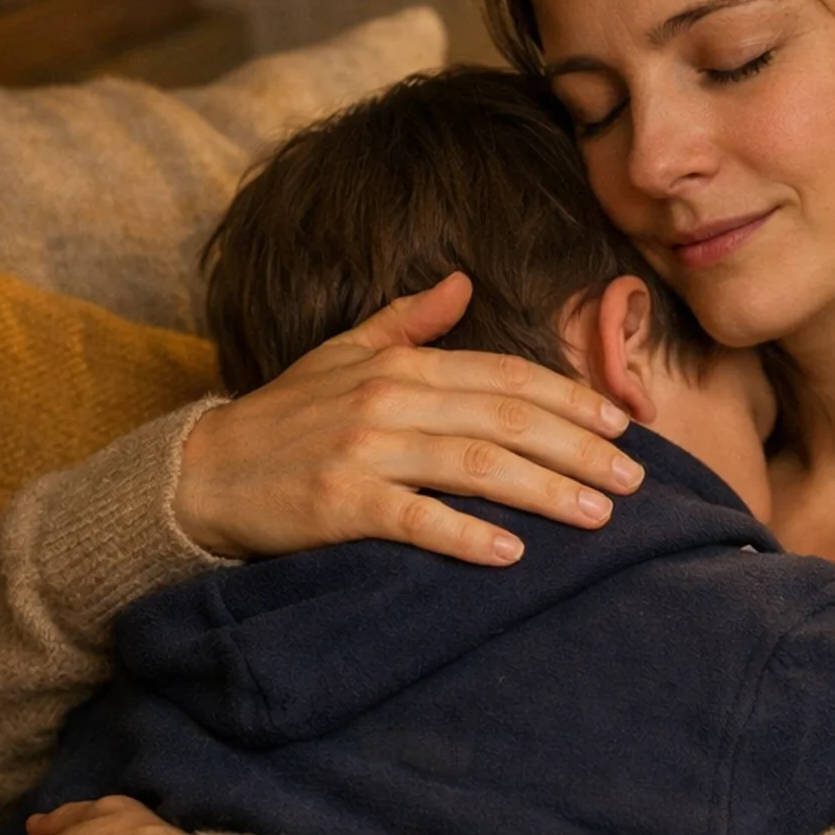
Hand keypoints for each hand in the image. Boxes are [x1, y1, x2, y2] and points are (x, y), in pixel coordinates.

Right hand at [177, 271, 644, 565]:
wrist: (200, 474)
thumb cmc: (283, 420)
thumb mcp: (341, 355)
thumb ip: (406, 321)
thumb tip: (460, 281)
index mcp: (398, 365)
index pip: (504, 376)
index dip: (569, 398)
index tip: (622, 424)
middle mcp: (387, 400)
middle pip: (506, 419)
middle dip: (579, 448)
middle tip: (634, 479)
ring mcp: (362, 451)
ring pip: (475, 465)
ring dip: (545, 490)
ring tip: (598, 515)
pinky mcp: (337, 504)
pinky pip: (414, 520)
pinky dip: (465, 535)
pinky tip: (512, 554)